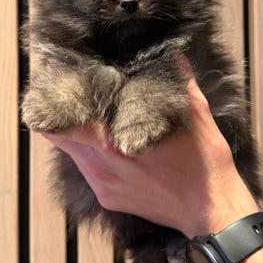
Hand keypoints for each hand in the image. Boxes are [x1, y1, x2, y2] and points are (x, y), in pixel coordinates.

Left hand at [43, 77, 259, 238]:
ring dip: (79, 135)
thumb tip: (170, 50)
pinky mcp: (109, 199)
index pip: (57, 123)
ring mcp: (103, 186)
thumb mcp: (196, 113)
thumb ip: (178, 78)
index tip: (54, 84)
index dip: (50, 102)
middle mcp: (100, 167)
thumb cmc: (204, 163)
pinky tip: (114, 145)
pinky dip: (94, 154)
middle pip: (58, 137)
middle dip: (63, 115)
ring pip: (73, 152)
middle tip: (73, 96)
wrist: (211, 212)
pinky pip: (89, 170)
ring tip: (94, 117)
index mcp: (111, 143)